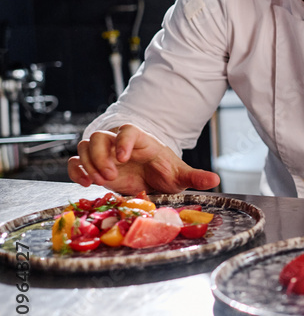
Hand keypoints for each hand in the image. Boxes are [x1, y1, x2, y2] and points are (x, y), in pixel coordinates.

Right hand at [68, 123, 219, 194]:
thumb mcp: (179, 176)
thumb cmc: (164, 171)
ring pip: (85, 146)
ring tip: (101, 181)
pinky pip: (76, 162)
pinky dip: (76, 171)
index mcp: (140, 141)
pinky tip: (85, 184)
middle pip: (100, 137)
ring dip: (88, 164)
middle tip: (111, 176)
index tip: (123, 158)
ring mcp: (104, 154)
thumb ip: (194, 177)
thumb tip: (215, 179)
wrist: (150, 178)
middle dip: (101, 156)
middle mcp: (118, 144)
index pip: (127, 131)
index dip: (122, 141)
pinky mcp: (93, 167)